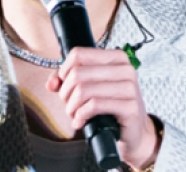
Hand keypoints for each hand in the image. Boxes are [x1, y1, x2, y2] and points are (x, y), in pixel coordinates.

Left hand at [47, 47, 159, 168]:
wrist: (134, 131)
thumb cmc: (110, 106)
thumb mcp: (89, 87)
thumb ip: (67, 80)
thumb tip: (51, 83)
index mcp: (116, 57)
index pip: (78, 54)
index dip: (64, 72)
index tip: (65, 86)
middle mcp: (125, 69)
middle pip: (78, 73)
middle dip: (66, 93)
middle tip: (69, 105)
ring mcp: (130, 87)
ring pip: (83, 89)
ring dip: (72, 106)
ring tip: (74, 115)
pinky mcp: (130, 107)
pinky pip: (94, 105)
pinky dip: (81, 115)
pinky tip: (81, 121)